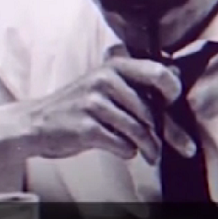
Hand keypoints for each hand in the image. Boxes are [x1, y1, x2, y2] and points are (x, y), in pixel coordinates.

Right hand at [22, 56, 195, 163]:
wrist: (37, 123)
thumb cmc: (81, 105)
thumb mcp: (107, 84)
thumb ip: (138, 84)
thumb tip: (177, 85)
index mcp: (115, 65)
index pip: (159, 73)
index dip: (173, 91)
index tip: (173, 105)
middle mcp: (105, 79)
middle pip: (151, 111)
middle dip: (166, 133)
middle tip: (180, 145)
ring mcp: (94, 102)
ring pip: (139, 130)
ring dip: (149, 147)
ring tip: (150, 154)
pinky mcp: (86, 127)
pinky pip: (122, 145)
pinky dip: (126, 151)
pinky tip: (121, 149)